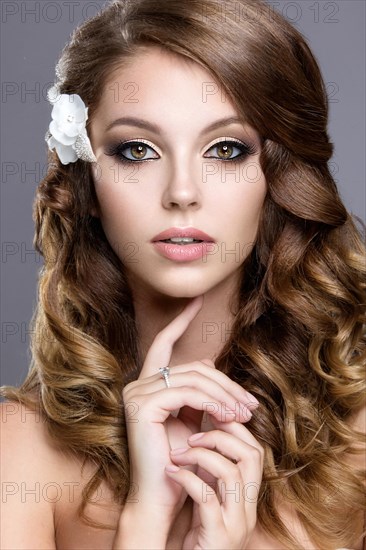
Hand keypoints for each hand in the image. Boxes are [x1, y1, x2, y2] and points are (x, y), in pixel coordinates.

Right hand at [122, 296, 257, 522]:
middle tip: (251, 404)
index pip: (164, 344)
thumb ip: (198, 394)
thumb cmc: (180, 461)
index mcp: (147, 385)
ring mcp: (137, 393)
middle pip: (193, 367)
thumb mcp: (193, 420)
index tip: (198, 300)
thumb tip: (209, 365)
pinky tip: (229, 415)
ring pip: (193, 378)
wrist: (162, 496)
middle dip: (227, 383)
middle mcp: (138, 384)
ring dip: (225, 394)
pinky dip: (213, 402)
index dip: (180, 321)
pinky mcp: (142, 404)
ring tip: (246, 413)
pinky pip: (187, 392)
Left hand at [166, 416, 263, 549]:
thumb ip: (211, 470)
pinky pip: (207, 498)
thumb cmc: (197, 536)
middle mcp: (248, 509)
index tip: (206, 418)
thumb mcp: (209, 497)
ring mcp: (236, 524)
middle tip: (193, 434)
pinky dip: (188, 479)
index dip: (233, 429)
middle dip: (222, 436)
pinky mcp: (218, 537)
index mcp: (248, 496)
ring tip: (177, 454)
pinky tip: (170, 472)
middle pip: (252, 455)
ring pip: (231, 472)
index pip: (254, 450)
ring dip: (201, 455)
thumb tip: (201, 428)